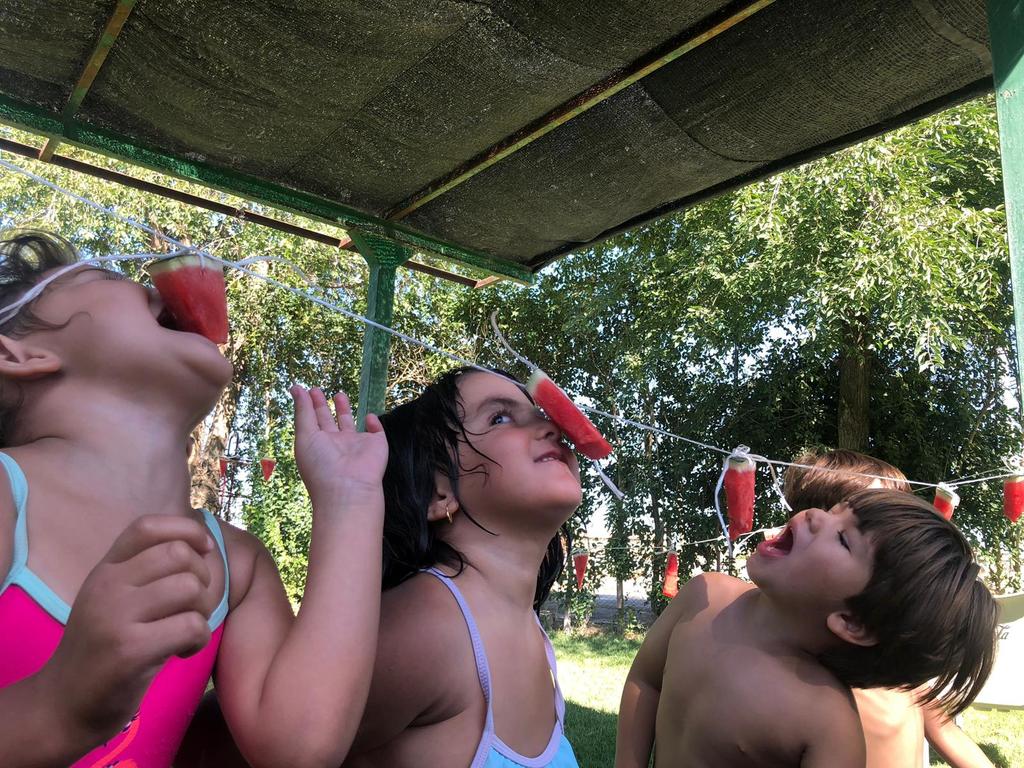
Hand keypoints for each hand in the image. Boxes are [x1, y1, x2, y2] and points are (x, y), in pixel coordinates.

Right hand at [40, 515, 214, 742]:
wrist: (64, 705)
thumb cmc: (102, 648)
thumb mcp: (112, 599)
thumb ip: (144, 570)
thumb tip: (201, 545)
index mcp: (105, 569)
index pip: (148, 526)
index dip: (187, 530)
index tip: (205, 550)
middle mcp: (107, 586)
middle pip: (178, 554)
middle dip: (202, 577)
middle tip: (192, 606)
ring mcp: (116, 617)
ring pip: (190, 588)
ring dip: (202, 610)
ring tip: (186, 631)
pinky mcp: (130, 650)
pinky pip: (191, 625)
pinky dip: (199, 639)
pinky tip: (182, 652)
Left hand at [290, 386, 387, 504]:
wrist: (349, 489)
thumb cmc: (321, 464)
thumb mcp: (305, 436)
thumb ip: (303, 412)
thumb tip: (295, 388)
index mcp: (317, 443)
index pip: (311, 421)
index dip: (307, 406)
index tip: (301, 389)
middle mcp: (335, 444)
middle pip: (328, 421)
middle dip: (322, 406)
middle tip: (316, 390)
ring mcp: (356, 445)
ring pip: (349, 424)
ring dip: (344, 410)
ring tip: (339, 394)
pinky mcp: (376, 445)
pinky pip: (376, 431)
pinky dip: (373, 423)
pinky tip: (368, 416)